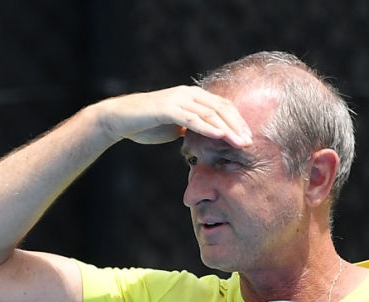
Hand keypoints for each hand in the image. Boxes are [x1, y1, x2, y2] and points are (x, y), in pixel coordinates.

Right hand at [98, 86, 252, 146]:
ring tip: (239, 142)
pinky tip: (220, 135)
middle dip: (237, 125)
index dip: (237, 120)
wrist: (119, 119)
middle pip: (220, 107)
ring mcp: (178, 100)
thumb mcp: (173, 125)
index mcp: (192, 95)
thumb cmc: (145, 124)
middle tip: (249, 142)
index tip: (247, 136)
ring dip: (227, 128)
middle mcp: (188, 94)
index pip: (221, 106)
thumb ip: (189, 126)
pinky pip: (192, 119)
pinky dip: (208, 127)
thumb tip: (202, 135)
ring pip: (209, 113)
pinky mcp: (167, 109)